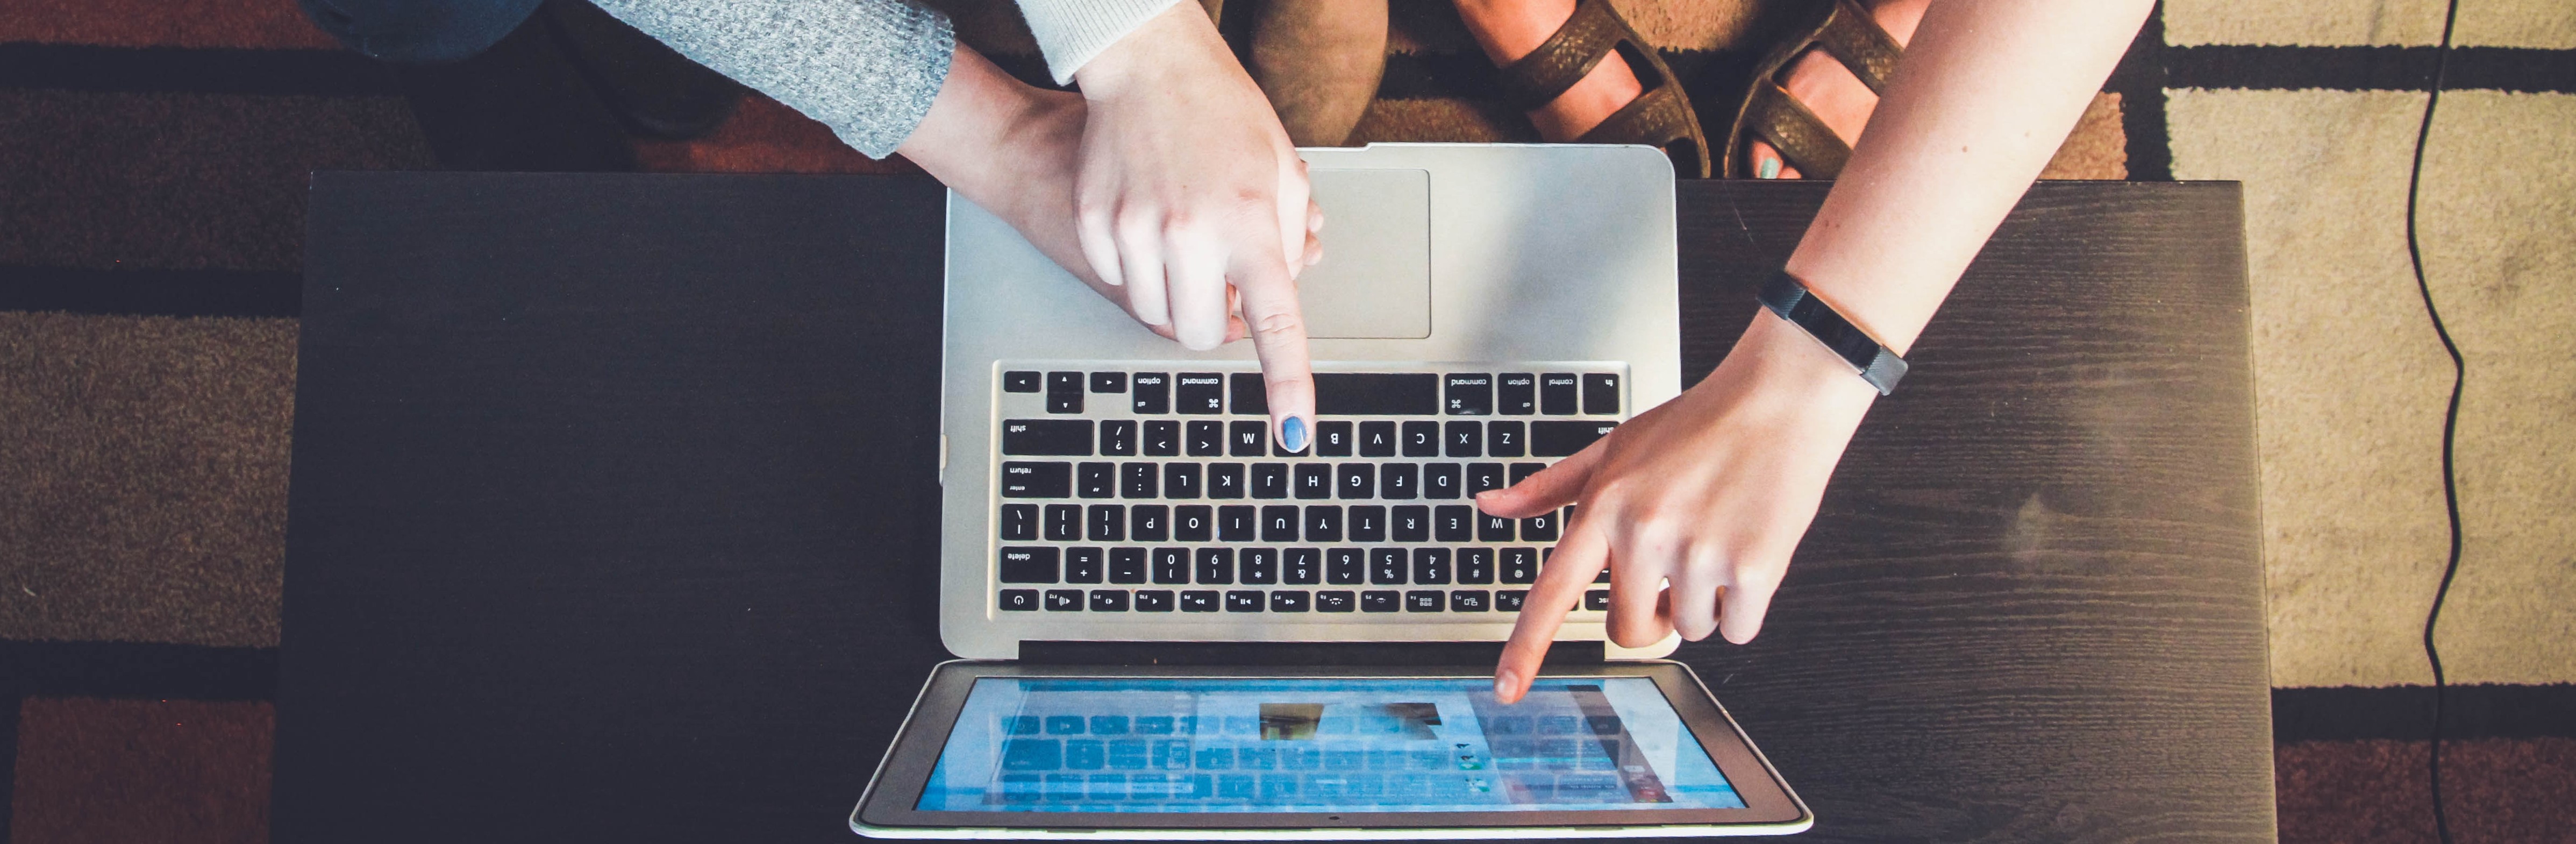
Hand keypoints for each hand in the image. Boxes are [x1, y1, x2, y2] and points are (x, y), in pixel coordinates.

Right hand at [893, 45, 1317, 347]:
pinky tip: (1148, 218)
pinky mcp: (1094, 223)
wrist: (1148, 64)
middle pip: (1200, 334)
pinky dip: (1136, 266)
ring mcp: (1135, 229)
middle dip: (1214, 322)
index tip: (1294, 433)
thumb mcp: (1282, 171)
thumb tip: (1282, 294)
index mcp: (1251, 223)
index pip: (1276, 323)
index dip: (1287, 384)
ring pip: (1155, 314)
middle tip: (1221, 280)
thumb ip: (1289, 242)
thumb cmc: (1222, 113)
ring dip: (1175, 294)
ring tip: (1186, 238)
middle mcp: (1191, 232)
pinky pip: (1118, 281)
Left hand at [1480, 312, 1880, 702]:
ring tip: (1716, 540)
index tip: (1507, 690)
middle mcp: (1645, 533)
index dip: (1526, 647)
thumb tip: (1490, 505)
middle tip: (1673, 572)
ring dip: (1704, 602)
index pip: (1553, 592)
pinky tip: (1747, 551)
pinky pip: (1737, 630)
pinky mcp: (1754, 568)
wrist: (1779, 400)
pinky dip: (1745, 606)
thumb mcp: (1613, 447)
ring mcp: (1699, 553)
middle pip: (1629, 630)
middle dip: (1651, 616)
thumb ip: (1550, 487)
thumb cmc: (1696, 424)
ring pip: (1689, 629)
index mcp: (1605, 507)